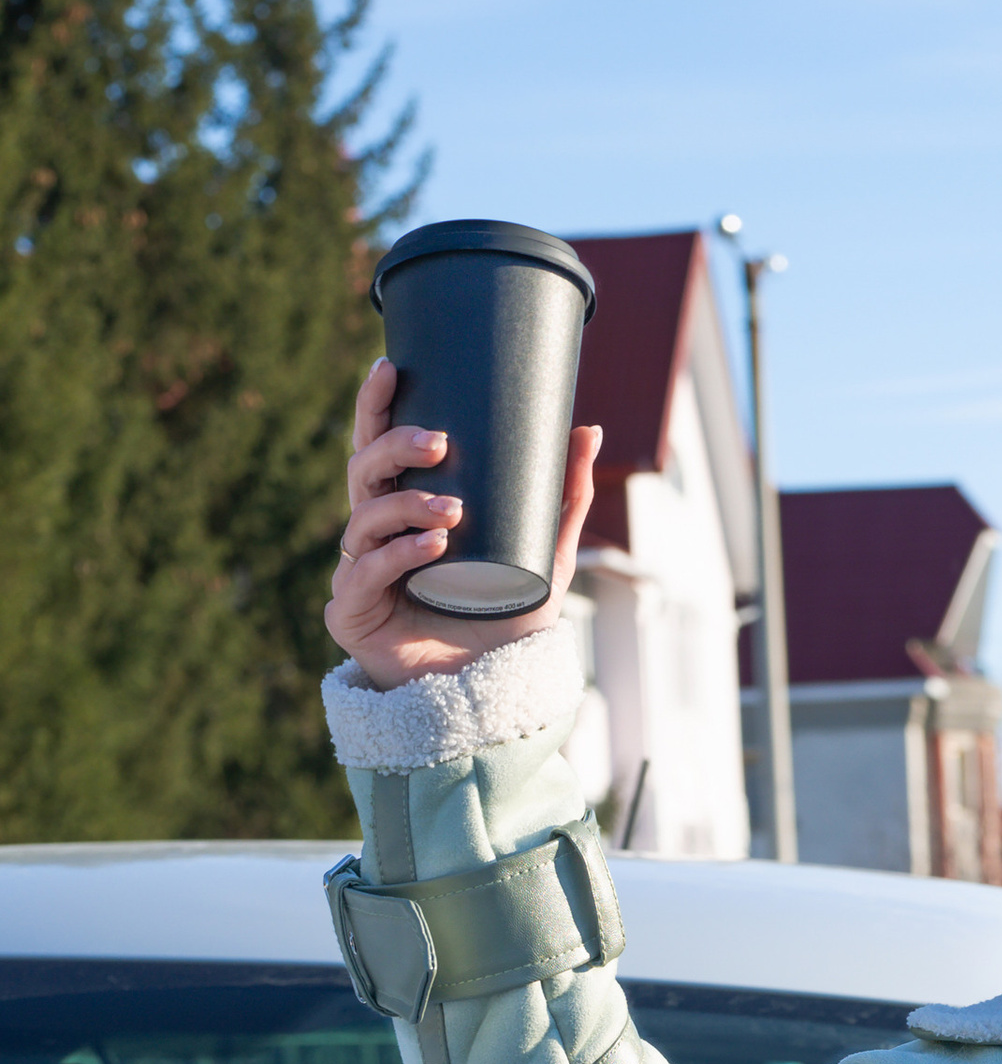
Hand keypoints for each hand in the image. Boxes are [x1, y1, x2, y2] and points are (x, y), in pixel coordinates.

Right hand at [326, 357, 600, 690]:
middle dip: (393, 447)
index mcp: (404, 508)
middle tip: (438, 443)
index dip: (376, 405)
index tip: (392, 367)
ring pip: (362, 517)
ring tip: (452, 513)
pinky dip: (397, 556)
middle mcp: (374, 533)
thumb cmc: (505, 622)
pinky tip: (430, 549)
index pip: (379, 445)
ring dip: (405, 506)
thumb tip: (589, 429)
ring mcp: (357, 571)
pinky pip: (363, 573)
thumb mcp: (547, 556)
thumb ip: (565, 497)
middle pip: (362, 470)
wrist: (491, 695)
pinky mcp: (351, 613)